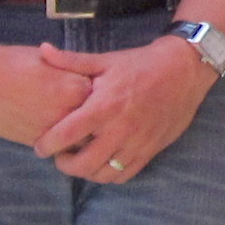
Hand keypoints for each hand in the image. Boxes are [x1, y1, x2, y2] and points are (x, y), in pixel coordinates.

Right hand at [0, 41, 96, 152]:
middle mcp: (68, 113)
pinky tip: (56, 132)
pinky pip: (57, 147)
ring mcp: (52, 131)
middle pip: (95, 123)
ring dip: (78, 136)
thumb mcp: (49, 61)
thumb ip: (72, 73)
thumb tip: (88, 81)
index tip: (101, 93)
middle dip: (94, 120)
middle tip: (94, 116)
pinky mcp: (35, 142)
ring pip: (78, 140)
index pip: (103, 96)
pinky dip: (60, 143)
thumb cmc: (13, 62)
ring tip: (76, 126)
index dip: (101, 95)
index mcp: (76, 88)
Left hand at [35, 36, 219, 184]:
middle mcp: (119, 129)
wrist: (184, 70)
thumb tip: (43, 49)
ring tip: (81, 161)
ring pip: (104, 174)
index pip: (67, 135)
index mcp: (104, 106)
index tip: (40, 147)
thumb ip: (72, 61)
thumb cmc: (141, 64)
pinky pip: (125, 175)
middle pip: (83, 164)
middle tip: (59, 157)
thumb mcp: (105, 60)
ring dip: (87, 172)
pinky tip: (103, 163)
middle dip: (65, 165)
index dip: (47, 146)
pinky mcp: (150, 150)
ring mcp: (137, 143)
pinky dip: (109, 175)